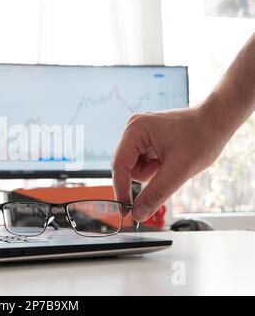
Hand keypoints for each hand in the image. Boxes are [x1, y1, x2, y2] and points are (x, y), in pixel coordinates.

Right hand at [111, 105, 230, 221]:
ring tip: (169, 165)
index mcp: (136, 129)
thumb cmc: (202, 136)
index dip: (121, 190)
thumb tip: (138, 214)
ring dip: (150, 174)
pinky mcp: (146, 141)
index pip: (119, 165)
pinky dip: (154, 169)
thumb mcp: (180, 170)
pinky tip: (168, 162)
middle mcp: (133, 129)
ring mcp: (139, 135)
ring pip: (133, 168)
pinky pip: (142, 164)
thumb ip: (156, 193)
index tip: (125, 211)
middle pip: (124, 167)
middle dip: (144, 177)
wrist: (217, 122)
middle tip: (161, 182)